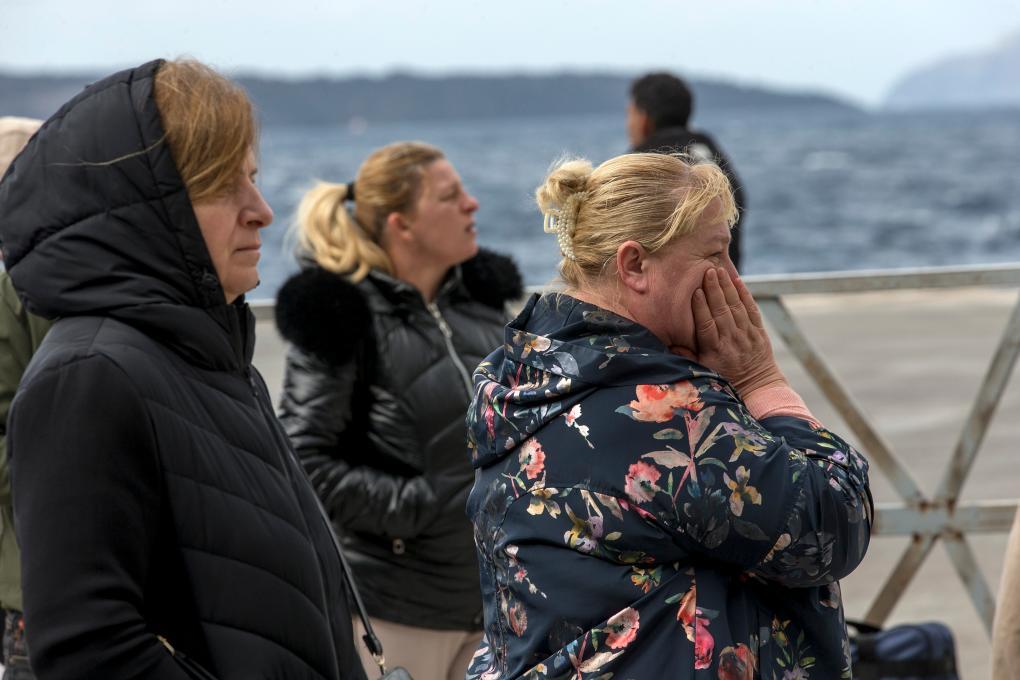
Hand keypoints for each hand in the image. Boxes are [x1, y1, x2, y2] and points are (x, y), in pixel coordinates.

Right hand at [692, 267, 785, 396]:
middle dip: (714, 289)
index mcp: (715, 349)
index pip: (706, 324)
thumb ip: (688, 355)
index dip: (700, 307)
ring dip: (727, 287)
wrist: (756, 386)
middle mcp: (731, 340)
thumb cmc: (724, 377)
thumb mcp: (703, 370)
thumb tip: (670, 342)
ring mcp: (747, 334)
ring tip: (719, 271)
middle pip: (721, 310)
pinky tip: (737, 281)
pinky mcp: (758, 331)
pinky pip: (751, 309)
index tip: (694, 291)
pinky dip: (744, 294)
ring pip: (736, 306)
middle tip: (707, 271)